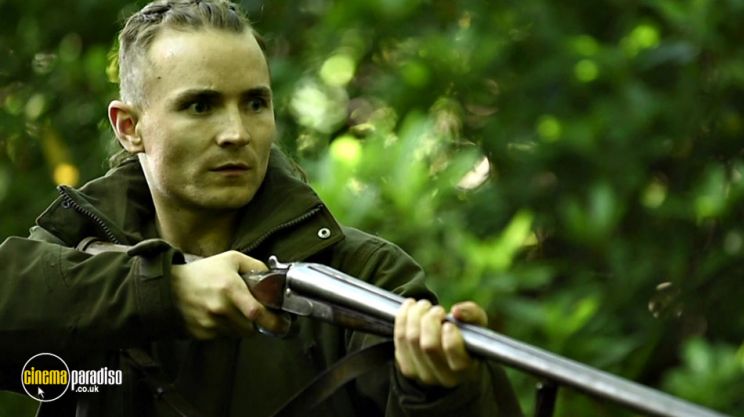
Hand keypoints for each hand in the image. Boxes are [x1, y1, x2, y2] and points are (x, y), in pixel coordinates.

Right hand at [170, 251, 288, 338]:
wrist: (168, 287)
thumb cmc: (202, 272)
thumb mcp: (231, 259)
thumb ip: (255, 266)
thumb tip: (273, 278)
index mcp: (230, 289)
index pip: (256, 312)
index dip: (273, 321)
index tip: (282, 322)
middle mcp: (220, 309)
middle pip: (251, 328)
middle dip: (257, 323)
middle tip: (255, 314)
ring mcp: (210, 324)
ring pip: (238, 335)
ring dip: (241, 327)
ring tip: (233, 312)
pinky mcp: (202, 334)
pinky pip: (223, 337)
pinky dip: (226, 330)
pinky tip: (219, 316)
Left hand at [394, 299, 486, 387]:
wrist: (447, 357)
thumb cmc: (466, 338)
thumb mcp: (477, 326)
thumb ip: (473, 314)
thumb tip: (457, 311)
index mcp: (467, 370)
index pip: (457, 361)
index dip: (451, 339)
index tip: (449, 323)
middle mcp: (444, 378)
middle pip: (429, 346)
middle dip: (430, 320)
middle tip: (437, 309)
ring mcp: (422, 374)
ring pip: (411, 339)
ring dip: (416, 315)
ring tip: (424, 305)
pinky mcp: (406, 366)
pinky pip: (399, 338)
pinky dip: (403, 317)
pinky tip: (410, 307)